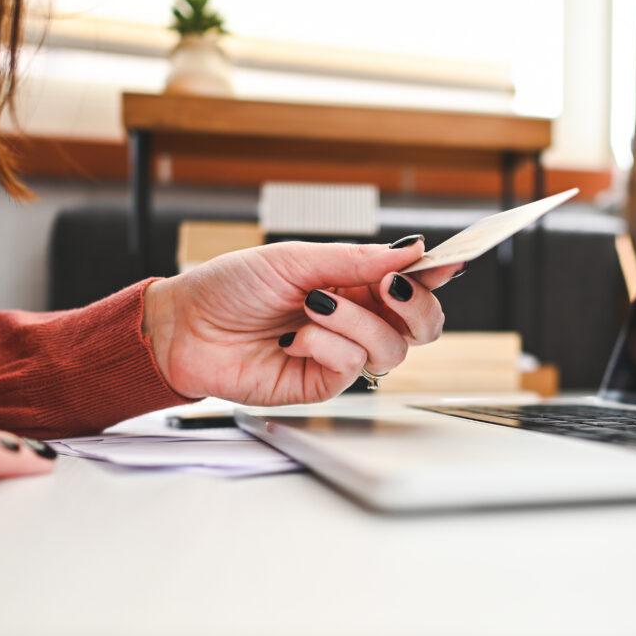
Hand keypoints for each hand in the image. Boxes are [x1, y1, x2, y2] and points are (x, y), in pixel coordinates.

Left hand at [142, 238, 463, 405]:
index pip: (413, 282)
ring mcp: (341, 355)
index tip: (451, 261)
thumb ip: (357, 259)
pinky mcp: (322, 385)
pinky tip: (293, 338)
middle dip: (416, 304)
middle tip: (390, 284)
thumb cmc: (232, 286)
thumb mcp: (296, 259)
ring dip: (355, 321)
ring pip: (392, 348)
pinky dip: (325, 345)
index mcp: (355, 283)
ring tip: (312, 306)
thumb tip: (413, 250)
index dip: (438, 274)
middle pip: (422, 326)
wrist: (185, 326)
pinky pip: (352, 367)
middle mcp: (356, 321)